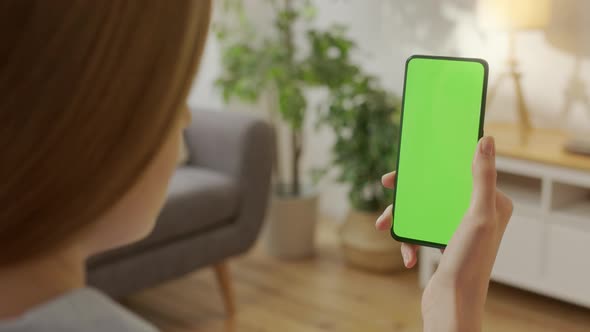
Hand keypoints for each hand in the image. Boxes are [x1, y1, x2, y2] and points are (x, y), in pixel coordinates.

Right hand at [375, 136, 512, 331]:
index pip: (460, 171)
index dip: (435, 163)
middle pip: (437, 189)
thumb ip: (483, 177)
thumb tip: (487, 140)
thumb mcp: (479, 215)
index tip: (411, 162)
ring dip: (402, 218)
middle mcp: (477, 213)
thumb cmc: (470, 262)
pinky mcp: (444, 244)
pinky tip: (409, 255)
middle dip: (410, 192)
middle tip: (388, 185)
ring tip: (384, 225)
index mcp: (492, 202)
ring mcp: (459, 229)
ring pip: (424, 210)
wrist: (453, 303)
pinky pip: (421, 232)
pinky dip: (410, 241)